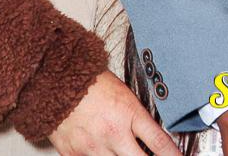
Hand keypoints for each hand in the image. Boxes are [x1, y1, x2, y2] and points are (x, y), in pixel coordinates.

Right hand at [48, 71, 180, 155]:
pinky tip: (102, 151)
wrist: (55, 79)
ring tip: (122, 150)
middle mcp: (112, 133)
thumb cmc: (89, 82)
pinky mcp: (73, 154)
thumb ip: (137, 117)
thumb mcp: (124, 93)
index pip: (158, 142)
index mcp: (128, 114)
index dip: (172, 155)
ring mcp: (92, 147)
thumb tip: (150, 137)